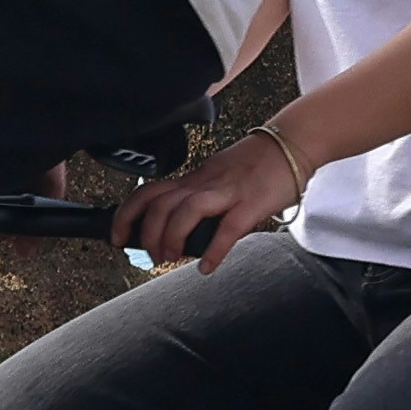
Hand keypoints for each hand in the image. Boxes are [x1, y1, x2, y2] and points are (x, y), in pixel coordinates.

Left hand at [112, 120, 305, 263]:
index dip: (127, 214)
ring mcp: (228, 192)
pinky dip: (214, 251)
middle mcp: (206, 183)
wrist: (292, 142)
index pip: (149, 192)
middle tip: (153, 256)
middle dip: (148, 234)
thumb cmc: (258, 163)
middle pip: (161, 204)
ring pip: (186, 211)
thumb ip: (200, 198)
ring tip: (173, 258)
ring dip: (173, 239)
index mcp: (195, 178)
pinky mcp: (252, 203)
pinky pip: (228, 228)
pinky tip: (208, 267)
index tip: (118, 236)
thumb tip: (181, 229)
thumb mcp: (219, 176)